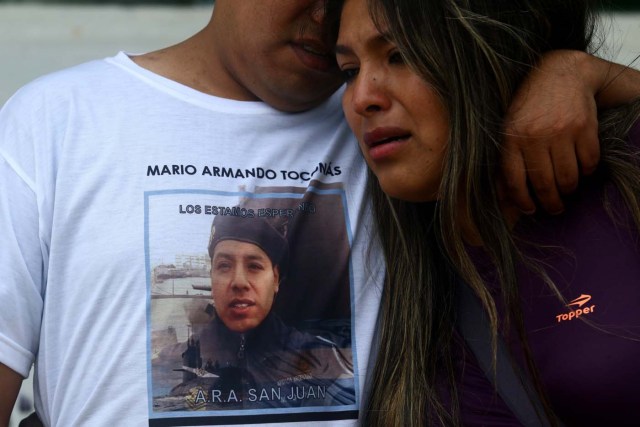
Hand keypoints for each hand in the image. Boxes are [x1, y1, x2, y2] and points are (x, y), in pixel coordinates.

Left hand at [501, 50, 599, 214]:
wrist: (560, 73)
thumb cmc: (530, 106)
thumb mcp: (508, 128)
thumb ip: (505, 160)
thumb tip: (503, 197)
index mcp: (511, 138)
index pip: (515, 181)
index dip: (523, 201)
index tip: (530, 210)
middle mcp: (535, 136)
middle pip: (544, 184)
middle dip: (550, 203)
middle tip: (554, 208)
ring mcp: (561, 132)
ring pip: (568, 178)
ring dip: (568, 190)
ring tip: (566, 191)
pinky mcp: (585, 128)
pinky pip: (589, 162)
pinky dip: (587, 171)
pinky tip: (581, 170)